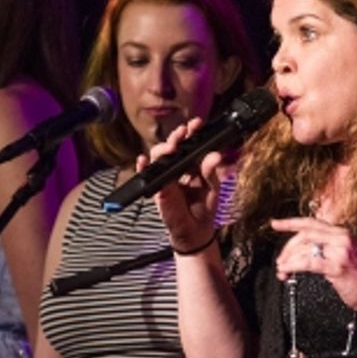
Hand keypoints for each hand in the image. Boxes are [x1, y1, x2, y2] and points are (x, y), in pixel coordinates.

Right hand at [148, 119, 223, 251]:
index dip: (191, 132)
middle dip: (176, 137)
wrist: (194, 233)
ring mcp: (165, 178)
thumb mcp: (212, 189)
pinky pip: (145, 176)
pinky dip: (141, 168)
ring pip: (158, 157)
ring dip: (162, 150)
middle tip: (183, 133)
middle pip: (172, 147)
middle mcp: (177, 168)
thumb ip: (211, 172)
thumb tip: (215, 155)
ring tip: (170, 148)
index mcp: (192, 165)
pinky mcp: (156, 190)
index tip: (196, 124)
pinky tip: (142, 161)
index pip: (189, 144)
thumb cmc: (203, 210)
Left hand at [271, 216, 356, 312]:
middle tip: (280, 261)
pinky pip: (308, 262)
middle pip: (304, 234)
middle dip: (287, 248)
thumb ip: (325, 248)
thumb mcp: (342, 255)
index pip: (311, 223)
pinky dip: (293, 265)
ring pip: (304, 248)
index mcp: (341, 233)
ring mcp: (340, 251)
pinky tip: (287, 271)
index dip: (290, 222)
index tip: (275, 224)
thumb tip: (298, 250)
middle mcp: (341, 238)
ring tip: (282, 270)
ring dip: (288, 260)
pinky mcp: (337, 266)